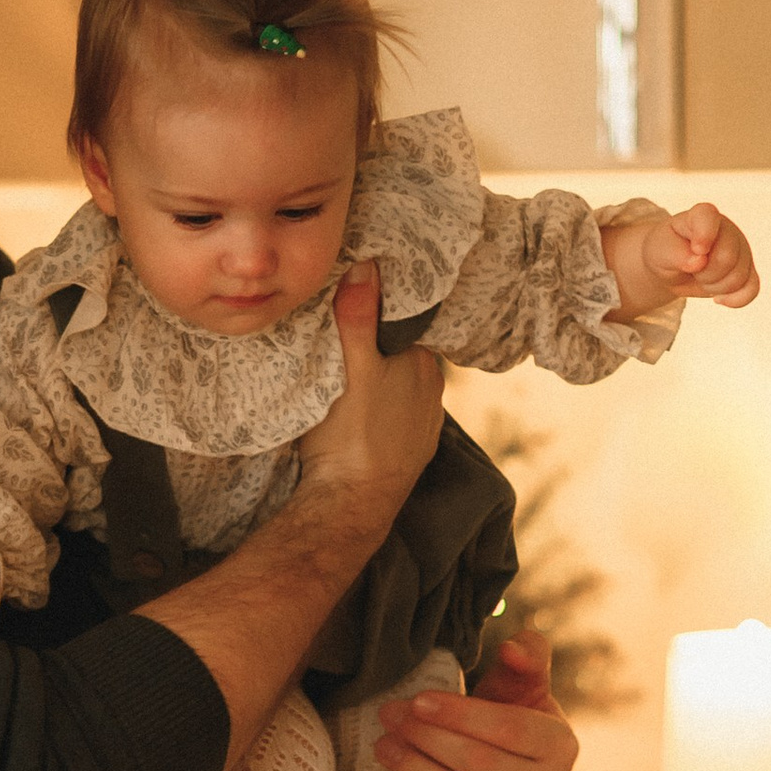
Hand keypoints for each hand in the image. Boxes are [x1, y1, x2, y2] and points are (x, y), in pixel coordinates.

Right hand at [296, 268, 444, 508]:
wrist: (351, 504)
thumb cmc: (351, 435)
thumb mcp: (351, 367)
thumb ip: (358, 318)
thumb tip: (367, 266)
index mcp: (423, 365)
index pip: (402, 327)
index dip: (377, 318)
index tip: (351, 316)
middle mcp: (432, 394)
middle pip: (399, 358)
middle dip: (375, 352)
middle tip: (339, 348)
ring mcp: (423, 427)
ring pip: (397, 391)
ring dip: (377, 386)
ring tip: (345, 385)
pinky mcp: (409, 455)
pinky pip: (394, 422)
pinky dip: (378, 417)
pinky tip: (357, 421)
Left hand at [374, 624, 578, 770]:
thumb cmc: (508, 722)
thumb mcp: (520, 686)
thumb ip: (526, 657)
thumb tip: (515, 647)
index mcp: (561, 744)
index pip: (508, 728)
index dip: (459, 714)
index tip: (417, 701)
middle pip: (480, 763)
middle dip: (426, 738)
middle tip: (388, 718)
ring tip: (384, 747)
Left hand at [606, 202, 759, 315]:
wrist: (673, 268)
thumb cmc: (666, 251)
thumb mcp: (659, 251)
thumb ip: (675, 253)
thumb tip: (699, 261)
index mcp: (702, 215)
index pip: (708, 218)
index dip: (704, 236)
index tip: (696, 250)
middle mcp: (727, 229)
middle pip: (727, 258)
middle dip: (705, 273)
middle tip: (692, 269)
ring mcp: (741, 249)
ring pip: (739, 277)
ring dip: (714, 287)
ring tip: (701, 277)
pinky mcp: (747, 270)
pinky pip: (751, 289)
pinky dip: (734, 300)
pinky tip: (718, 298)